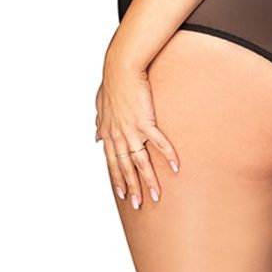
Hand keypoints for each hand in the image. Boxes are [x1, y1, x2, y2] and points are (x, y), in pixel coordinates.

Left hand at [95, 54, 180, 208]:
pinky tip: (175, 167)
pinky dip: (167, 155)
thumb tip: (95, 136)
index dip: (117, 179)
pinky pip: (158, 143)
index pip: (112, 162)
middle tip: (139, 204)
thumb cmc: (112, 82)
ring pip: (141, 161)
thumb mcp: (100, 105)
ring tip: (155, 196)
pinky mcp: (146, 121)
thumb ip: (99, 123)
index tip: (122, 194)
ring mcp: (132, 130)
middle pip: (126, 167)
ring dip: (149, 180)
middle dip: (132, 187)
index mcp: (108, 132)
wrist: (121, 68)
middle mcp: (119, 135)